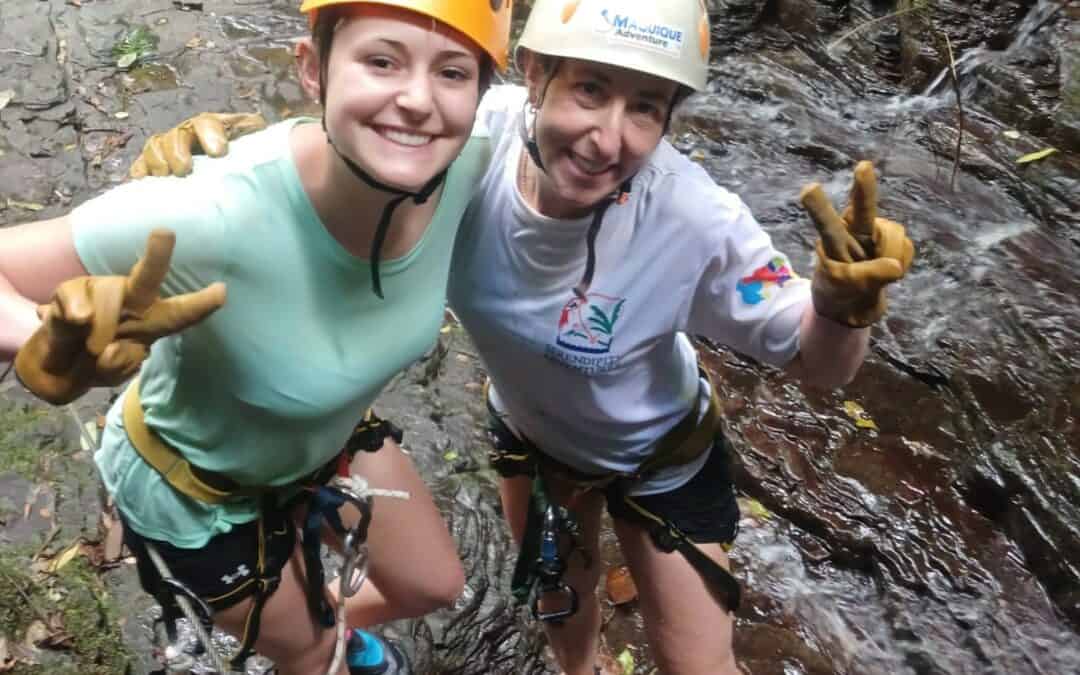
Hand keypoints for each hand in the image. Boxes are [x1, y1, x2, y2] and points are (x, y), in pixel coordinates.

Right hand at [14, 229, 225, 403]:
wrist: (53, 367)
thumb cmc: (94, 364)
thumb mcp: (111, 373)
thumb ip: (117, 364)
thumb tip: (109, 343)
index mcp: (152, 322)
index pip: (180, 314)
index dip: (201, 305)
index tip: (222, 291)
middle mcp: (131, 301)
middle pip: (147, 278)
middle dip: (157, 257)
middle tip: (164, 233)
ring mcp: (101, 292)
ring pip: (107, 296)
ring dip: (100, 329)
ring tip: (91, 348)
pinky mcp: (70, 292)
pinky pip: (74, 302)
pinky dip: (74, 318)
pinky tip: (74, 323)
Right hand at [129, 112, 265, 177]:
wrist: (231, 172)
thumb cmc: (246, 160)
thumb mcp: (257, 146)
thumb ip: (263, 142)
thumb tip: (280, 144)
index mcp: (213, 127)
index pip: (209, 123)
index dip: (211, 134)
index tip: (219, 153)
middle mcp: (188, 134)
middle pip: (176, 136)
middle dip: (178, 150)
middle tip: (184, 169)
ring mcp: (169, 149)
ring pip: (156, 147)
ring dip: (158, 161)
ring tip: (166, 176)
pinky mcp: (155, 166)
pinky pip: (142, 167)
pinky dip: (140, 174)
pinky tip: (141, 183)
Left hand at [799, 161, 914, 326]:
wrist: (852, 307)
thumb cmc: (837, 291)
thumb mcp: (843, 287)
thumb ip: (867, 276)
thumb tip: (896, 266)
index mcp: (833, 238)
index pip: (826, 223)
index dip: (819, 207)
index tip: (808, 188)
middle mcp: (855, 229)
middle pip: (862, 209)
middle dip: (864, 188)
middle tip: (862, 166)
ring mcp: (877, 235)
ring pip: (894, 236)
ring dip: (890, 257)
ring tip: (876, 274)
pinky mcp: (896, 244)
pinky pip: (907, 250)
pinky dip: (901, 265)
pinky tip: (888, 271)